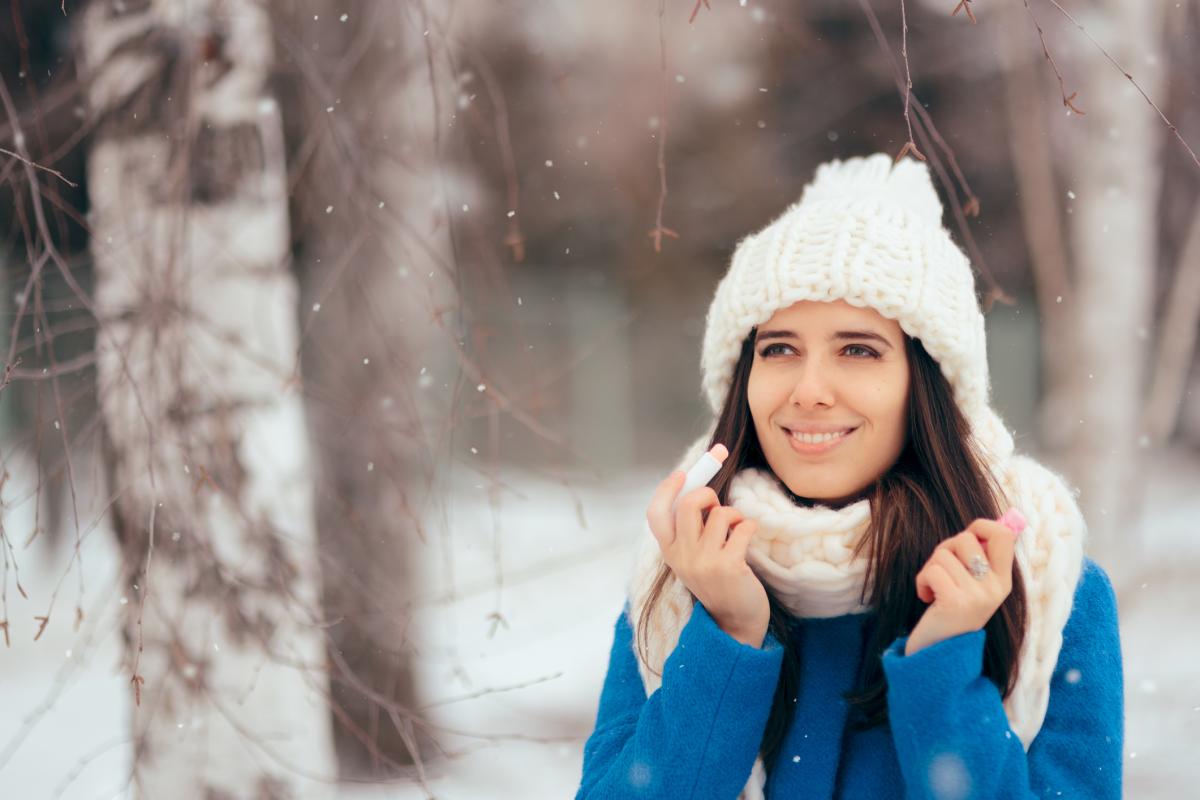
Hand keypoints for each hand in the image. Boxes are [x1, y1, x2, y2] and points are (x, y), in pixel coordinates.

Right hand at [646, 469, 769, 646]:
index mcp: (670, 552)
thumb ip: (690, 529)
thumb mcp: (693, 557)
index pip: (656, 514)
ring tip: (736, 530)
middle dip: (707, 494)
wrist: (734, 622)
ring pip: (720, 514)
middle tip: (717, 505)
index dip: (667, 489)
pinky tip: (748, 537)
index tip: (683, 474)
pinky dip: (749, 526)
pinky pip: (742, 527)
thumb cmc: (717, 582)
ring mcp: (704, 562)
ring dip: (734, 515)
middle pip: (688, 505)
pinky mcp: (729, 566)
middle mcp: (682, 556)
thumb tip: (700, 488)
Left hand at [905, 518, 1017, 655]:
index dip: (981, 526)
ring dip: (930, 568)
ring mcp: (978, 596)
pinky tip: (927, 598)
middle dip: (944, 550)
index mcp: (1003, 581)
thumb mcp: (972, 587)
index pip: (1004, 535)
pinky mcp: (957, 603)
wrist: (940, 655)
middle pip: (965, 538)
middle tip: (942, 573)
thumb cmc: (951, 612)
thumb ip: (977, 559)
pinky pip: (932, 570)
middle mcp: (996, 588)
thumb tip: (980, 525)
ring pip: (944, 553)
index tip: (966, 539)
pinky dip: (922, 581)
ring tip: (934, 589)